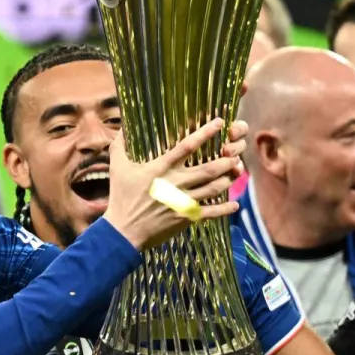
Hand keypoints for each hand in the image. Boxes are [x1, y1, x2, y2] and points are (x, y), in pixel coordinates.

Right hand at [102, 118, 245, 250]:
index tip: (219, 123)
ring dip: (228, 180)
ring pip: (213, 189)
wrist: (124, 231)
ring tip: (237, 172)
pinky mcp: (186, 218)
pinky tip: (235, 204)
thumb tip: (121, 128)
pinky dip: (225, 209)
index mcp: (161, 168)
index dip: (205, 133)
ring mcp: (183, 201)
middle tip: (235, 153)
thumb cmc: (121, 198)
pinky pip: (211, 212)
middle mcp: (176, 183)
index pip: (187, 146)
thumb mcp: (117, 168)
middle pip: (208, 168)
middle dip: (225, 160)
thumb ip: (120, 146)